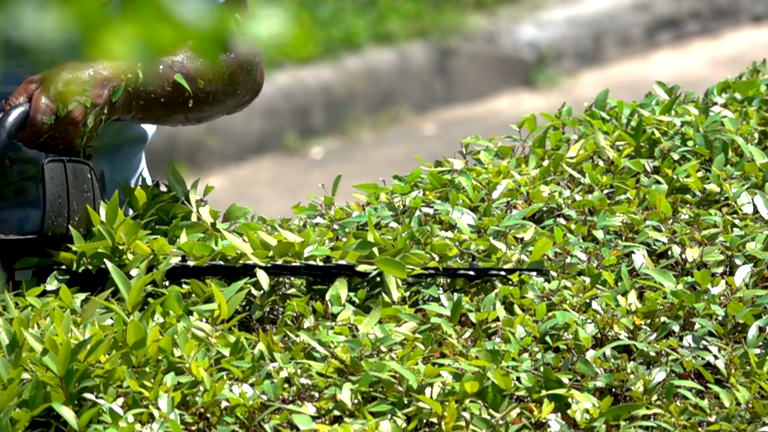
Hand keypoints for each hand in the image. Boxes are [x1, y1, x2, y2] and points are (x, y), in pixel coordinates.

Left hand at [2, 62, 120, 153]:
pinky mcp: (81, 143)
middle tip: (30, 122)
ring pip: (45, 146)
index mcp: (58, 103)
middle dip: (28, 133)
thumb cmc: (76, 79)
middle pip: (36, 139)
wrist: (108, 89)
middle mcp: (70, 123)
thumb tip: (7, 113)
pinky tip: (56, 128)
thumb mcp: (42, 80)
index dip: (20, 127)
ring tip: (45, 123)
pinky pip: (57, 147)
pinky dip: (52, 141)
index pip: (31, 127)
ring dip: (39, 139)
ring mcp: (77, 135)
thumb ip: (20, 97)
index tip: (18, 123)